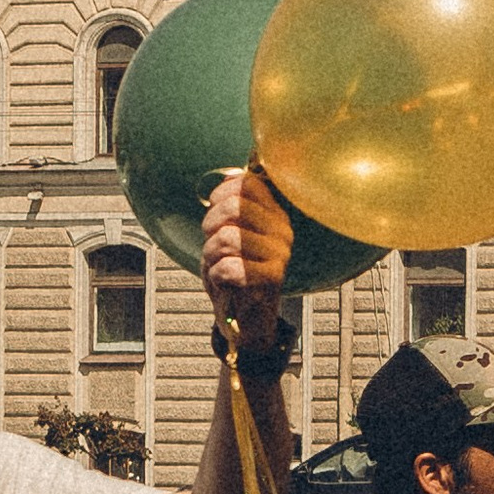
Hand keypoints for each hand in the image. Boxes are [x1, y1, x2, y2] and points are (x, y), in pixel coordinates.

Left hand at [201, 165, 292, 347]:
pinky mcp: (272, 278)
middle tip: (213, 242)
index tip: (215, 211)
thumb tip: (232, 175)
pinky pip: (227, 267)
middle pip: (234, 207)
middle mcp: (283, 230)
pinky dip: (215, 275)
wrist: (245, 318)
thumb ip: (233, 205)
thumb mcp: (231, 232)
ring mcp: (280, 254)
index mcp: (275, 214)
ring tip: (218, 265)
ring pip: (226, 238)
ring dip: (210, 254)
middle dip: (210, 225)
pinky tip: (225, 283)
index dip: (221, 194)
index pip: (248, 183)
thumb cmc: (234, 273)